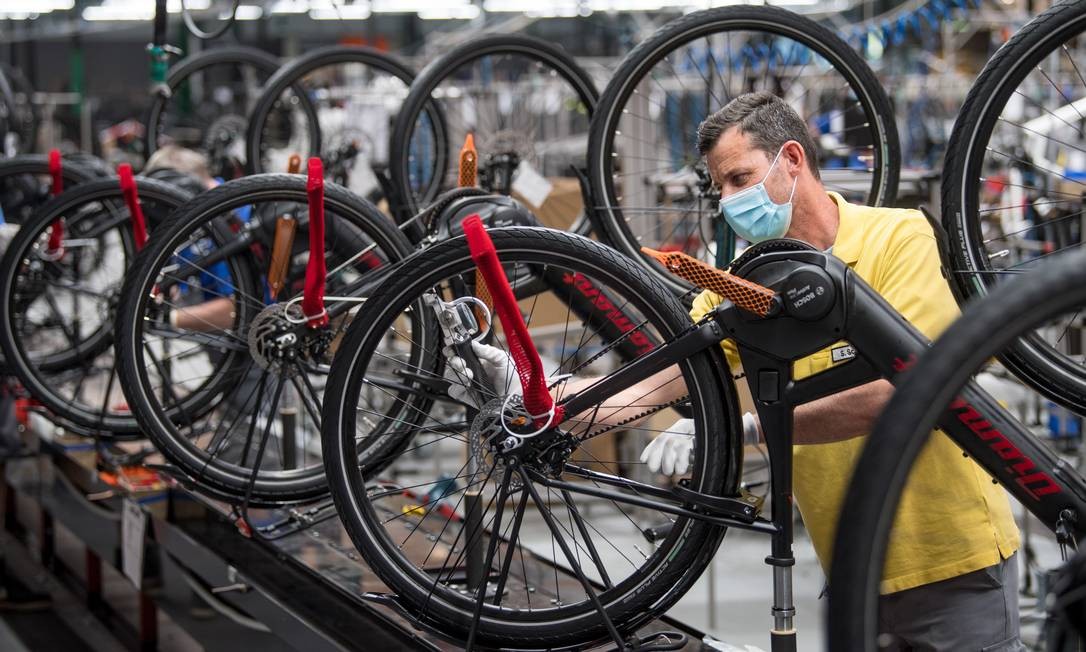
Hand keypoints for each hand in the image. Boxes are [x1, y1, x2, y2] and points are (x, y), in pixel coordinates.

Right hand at [447, 341, 521, 404]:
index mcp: (478, 360)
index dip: (454, 350)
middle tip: (461, 361)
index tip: (452, 348)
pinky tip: (468, 383)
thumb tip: (474, 344)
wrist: (516, 397)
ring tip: (468, 373)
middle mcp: (471, 371)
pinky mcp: (467, 396)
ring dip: (456, 372)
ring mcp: (468, 384)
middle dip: (453, 360)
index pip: (461, 353)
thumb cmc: (512, 379)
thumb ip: (488, 351)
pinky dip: (458, 385)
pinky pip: (454, 390)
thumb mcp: (503, 359)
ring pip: (450, 376)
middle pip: (452, 364)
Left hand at [640, 413, 760, 475]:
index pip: (660, 438)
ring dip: (669, 461)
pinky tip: (680, 469)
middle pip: (665, 439)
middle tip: (659, 470)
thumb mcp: (691, 457)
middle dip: (658, 457)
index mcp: (680, 429)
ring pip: (674, 443)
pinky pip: (687, 447)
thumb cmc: (712, 449)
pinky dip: (681, 460)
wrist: (734, 438)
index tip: (645, 461)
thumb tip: (661, 479)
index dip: (651, 449)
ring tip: (671, 472)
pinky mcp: (702, 436)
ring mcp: (694, 430)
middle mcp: (685, 427)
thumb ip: (676, 464)